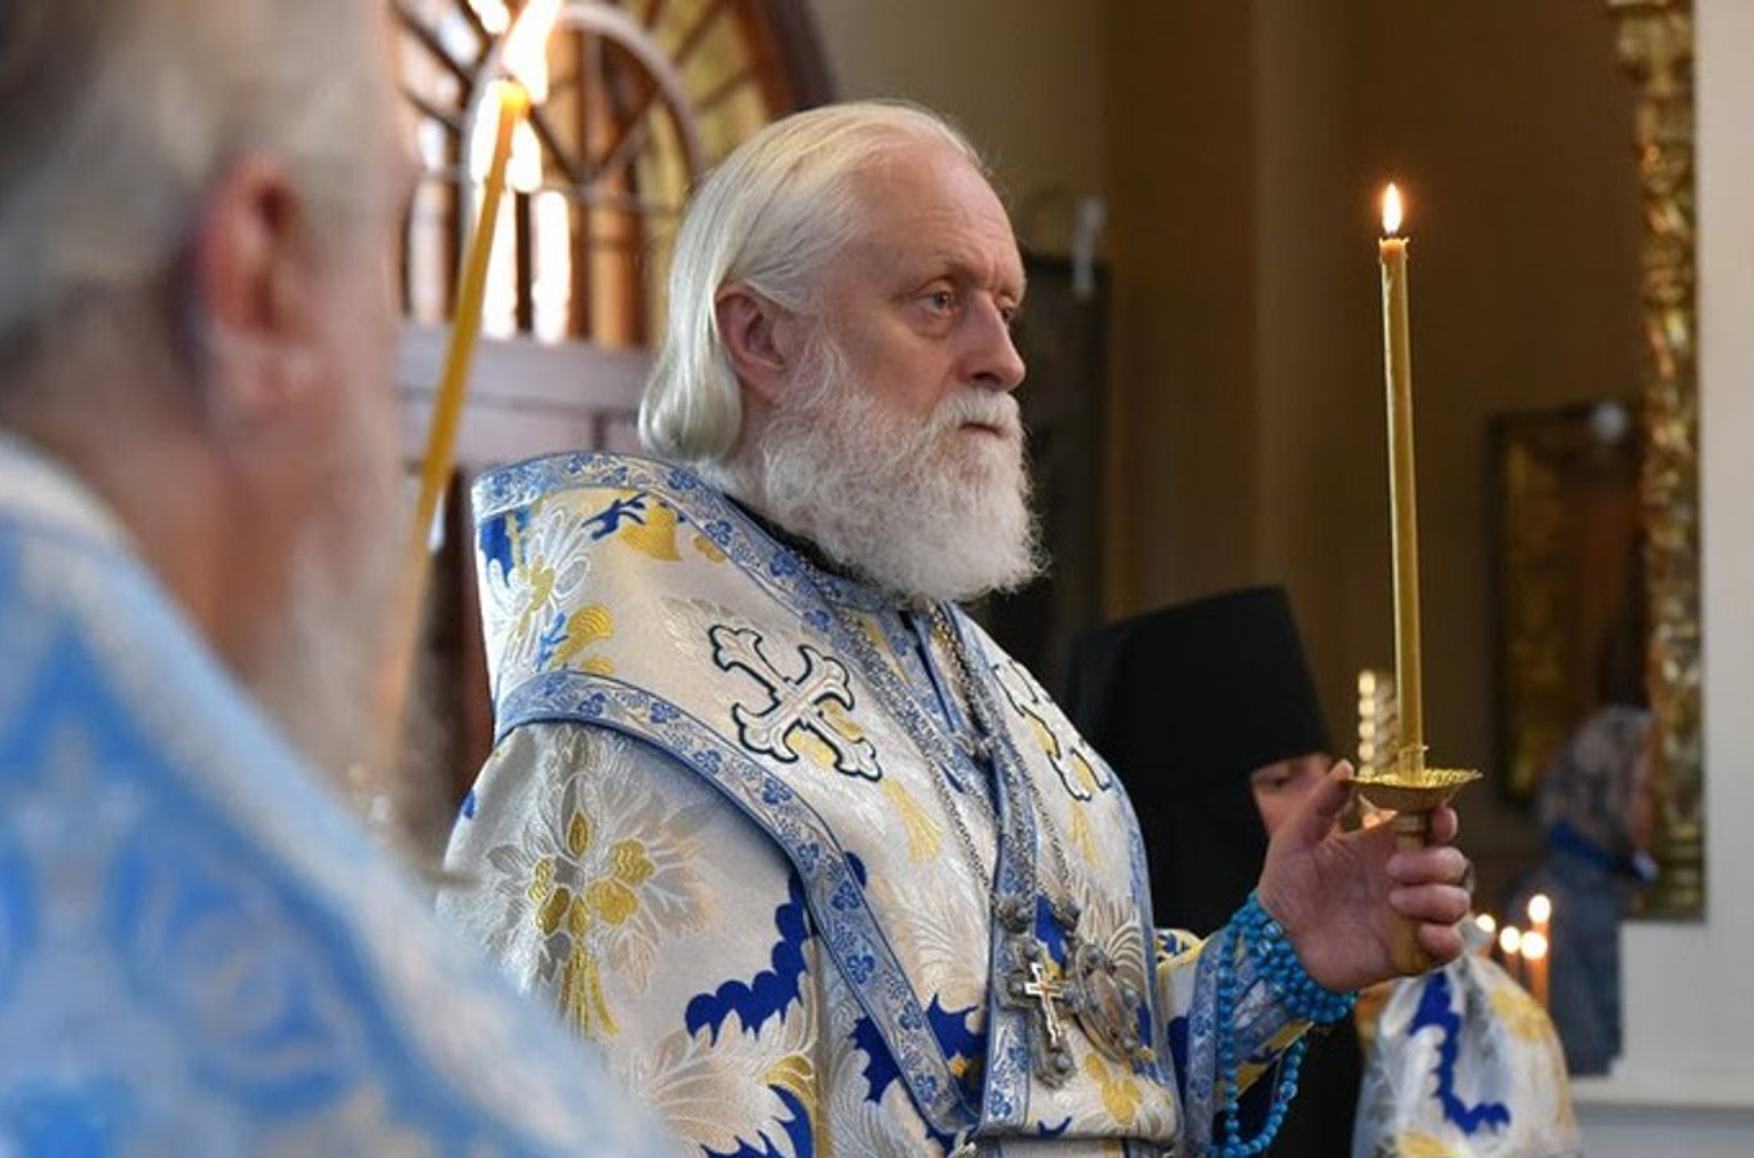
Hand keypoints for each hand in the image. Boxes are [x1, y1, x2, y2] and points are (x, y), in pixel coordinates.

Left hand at [1253, 761, 1471, 991]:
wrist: (1274, 941)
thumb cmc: (1285, 885)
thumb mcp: (1296, 837)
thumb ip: (1323, 802)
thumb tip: (1348, 766)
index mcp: (1383, 846)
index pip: (1431, 825)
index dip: (1443, 817)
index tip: (1437, 815)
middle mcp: (1405, 879)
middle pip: (1452, 861)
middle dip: (1435, 861)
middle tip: (1393, 868)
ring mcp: (1410, 916)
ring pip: (1457, 901)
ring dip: (1437, 897)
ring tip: (1396, 900)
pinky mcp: (1409, 951)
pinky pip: (1451, 947)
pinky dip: (1448, 939)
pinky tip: (1424, 933)